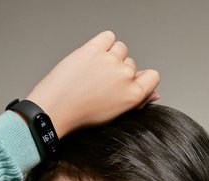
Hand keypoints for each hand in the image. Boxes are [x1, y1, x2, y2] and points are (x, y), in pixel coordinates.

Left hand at [22, 30, 160, 137]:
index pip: (153, 76)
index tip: (128, 83)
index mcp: (133, 95)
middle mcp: (125, 76)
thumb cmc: (81, 114)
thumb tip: (153, 94)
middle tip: (101, 83)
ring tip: (94, 70)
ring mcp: (110, 60)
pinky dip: (102, 43)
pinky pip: (108, 37)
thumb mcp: (115, 114)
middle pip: (132, 64)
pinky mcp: (94, 48)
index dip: (140, 79)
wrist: (55, 108)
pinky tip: (92, 56)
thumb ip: (137, 101)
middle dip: (119, 71)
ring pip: (120, 49)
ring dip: (110, 56)